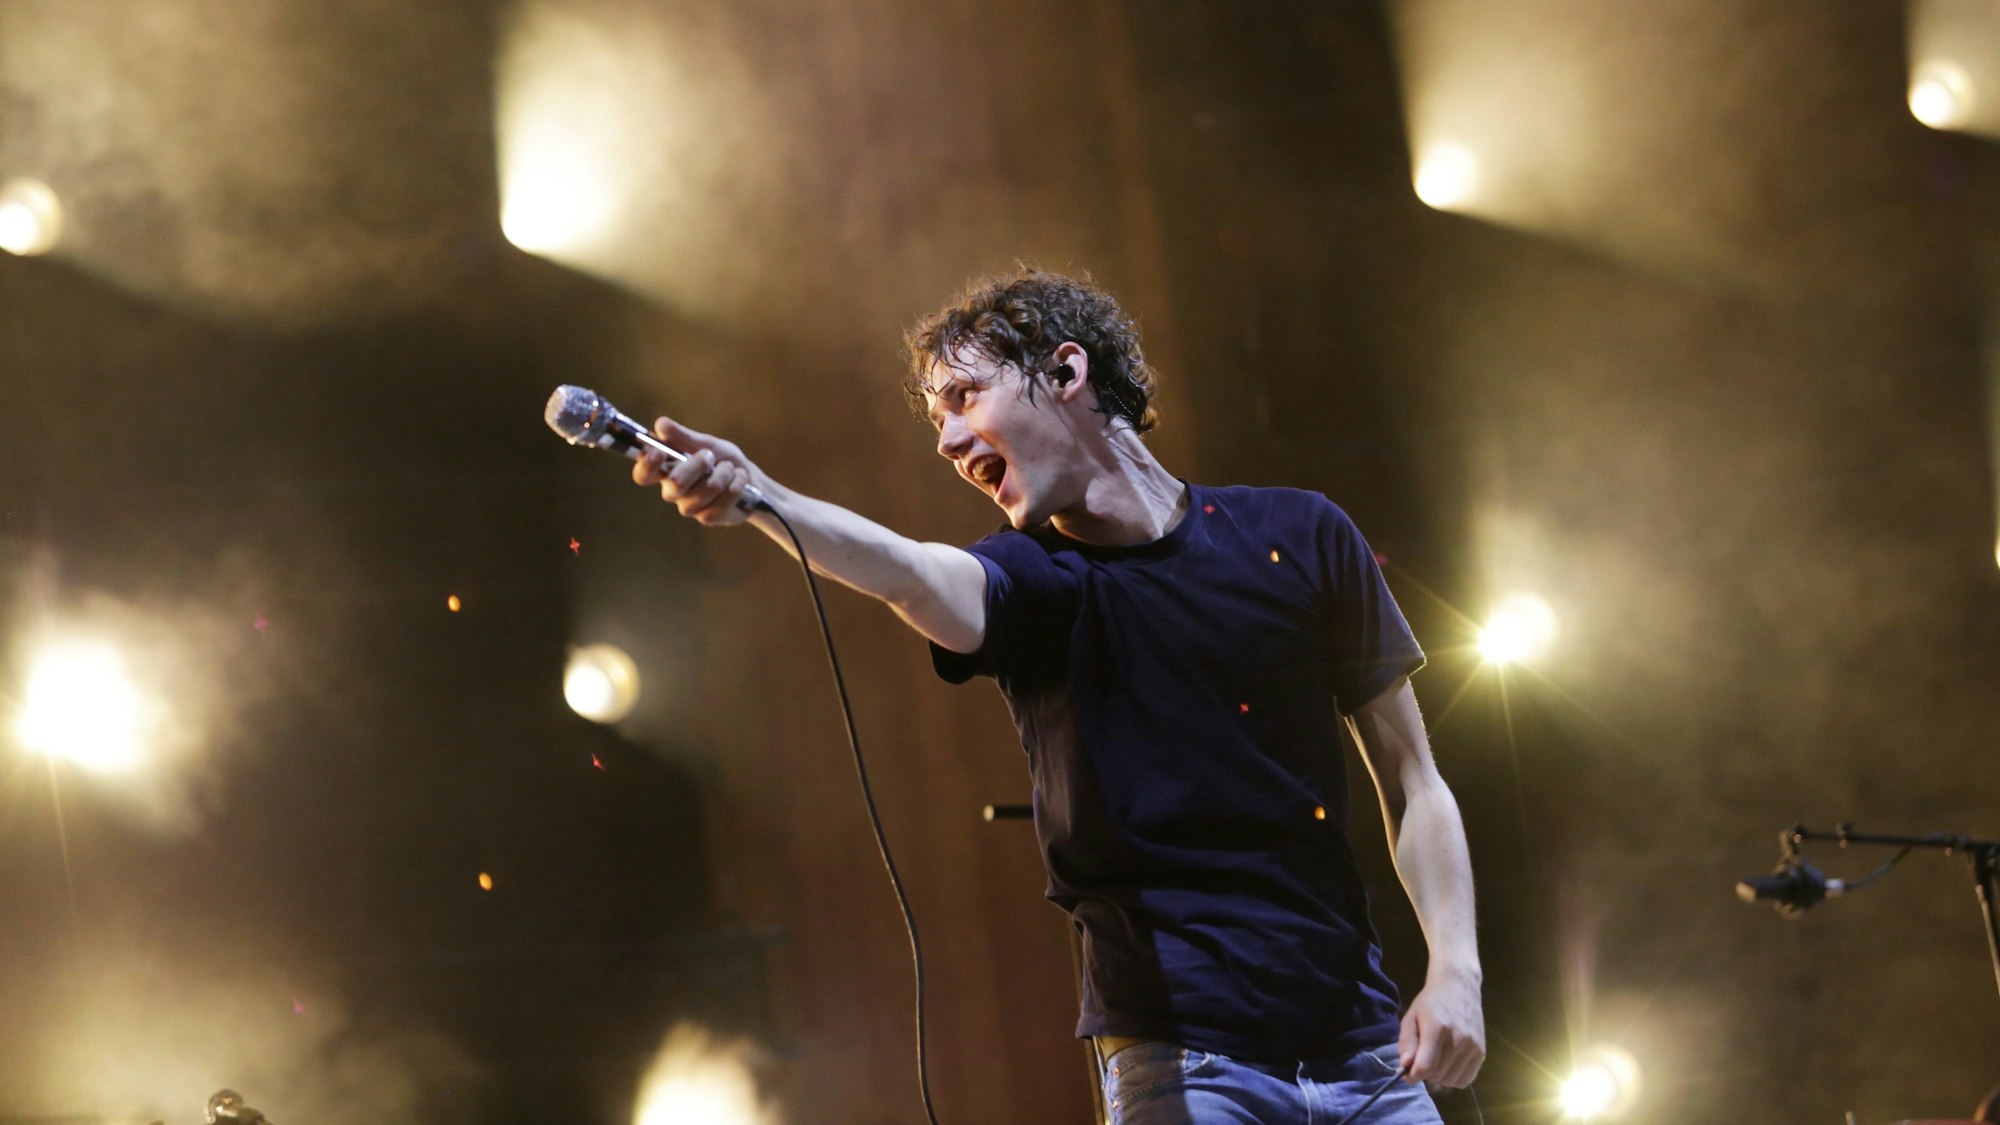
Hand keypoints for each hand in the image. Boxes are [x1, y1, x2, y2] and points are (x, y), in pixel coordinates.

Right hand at [631, 417, 762, 526]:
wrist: (749, 478)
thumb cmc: (721, 459)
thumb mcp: (704, 443)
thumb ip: (682, 436)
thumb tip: (660, 424)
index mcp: (666, 470)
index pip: (643, 474)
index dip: (646, 466)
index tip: (658, 453)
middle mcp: (673, 490)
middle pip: (676, 483)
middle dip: (699, 464)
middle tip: (710, 456)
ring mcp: (689, 507)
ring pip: (706, 490)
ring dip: (724, 474)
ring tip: (730, 468)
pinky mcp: (707, 518)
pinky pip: (721, 502)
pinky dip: (735, 486)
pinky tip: (738, 481)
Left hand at [1398, 972, 1483, 1088]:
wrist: (1459, 987)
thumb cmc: (1430, 1002)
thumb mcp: (1411, 1017)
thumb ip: (1406, 1043)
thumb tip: (1405, 1067)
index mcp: (1437, 1028)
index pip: (1425, 1067)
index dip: (1412, 1075)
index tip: (1407, 1072)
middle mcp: (1458, 1039)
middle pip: (1437, 1076)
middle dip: (1425, 1073)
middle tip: (1422, 1059)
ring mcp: (1472, 1046)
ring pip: (1450, 1081)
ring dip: (1440, 1076)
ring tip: (1436, 1059)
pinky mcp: (1482, 1052)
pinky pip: (1465, 1080)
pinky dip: (1454, 1077)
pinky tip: (1449, 1063)